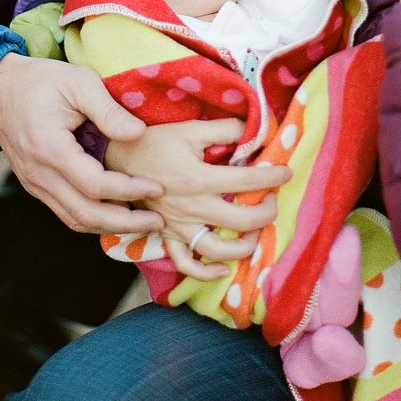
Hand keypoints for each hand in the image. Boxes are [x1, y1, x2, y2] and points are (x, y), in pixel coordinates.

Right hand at [0, 52, 163, 234]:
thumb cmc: (40, 81)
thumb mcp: (79, 82)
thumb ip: (109, 110)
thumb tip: (139, 134)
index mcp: (50, 149)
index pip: (95, 185)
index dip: (129, 190)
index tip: (157, 186)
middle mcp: (39, 175)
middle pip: (85, 214)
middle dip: (125, 223)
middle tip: (158, 221)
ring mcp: (35, 183)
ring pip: (75, 219)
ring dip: (111, 227)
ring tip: (143, 223)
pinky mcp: (36, 185)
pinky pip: (67, 211)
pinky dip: (94, 218)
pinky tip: (118, 213)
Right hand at [107, 119, 291, 280]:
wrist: (116, 157)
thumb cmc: (154, 141)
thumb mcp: (190, 128)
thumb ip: (226, 129)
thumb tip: (256, 130)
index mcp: (198, 178)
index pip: (248, 180)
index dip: (273, 176)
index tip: (285, 172)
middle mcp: (191, 207)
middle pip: (242, 221)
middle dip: (266, 212)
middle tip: (272, 199)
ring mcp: (178, 226)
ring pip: (219, 250)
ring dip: (245, 245)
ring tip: (256, 231)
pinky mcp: (167, 236)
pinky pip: (187, 264)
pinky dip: (207, 272)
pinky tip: (225, 268)